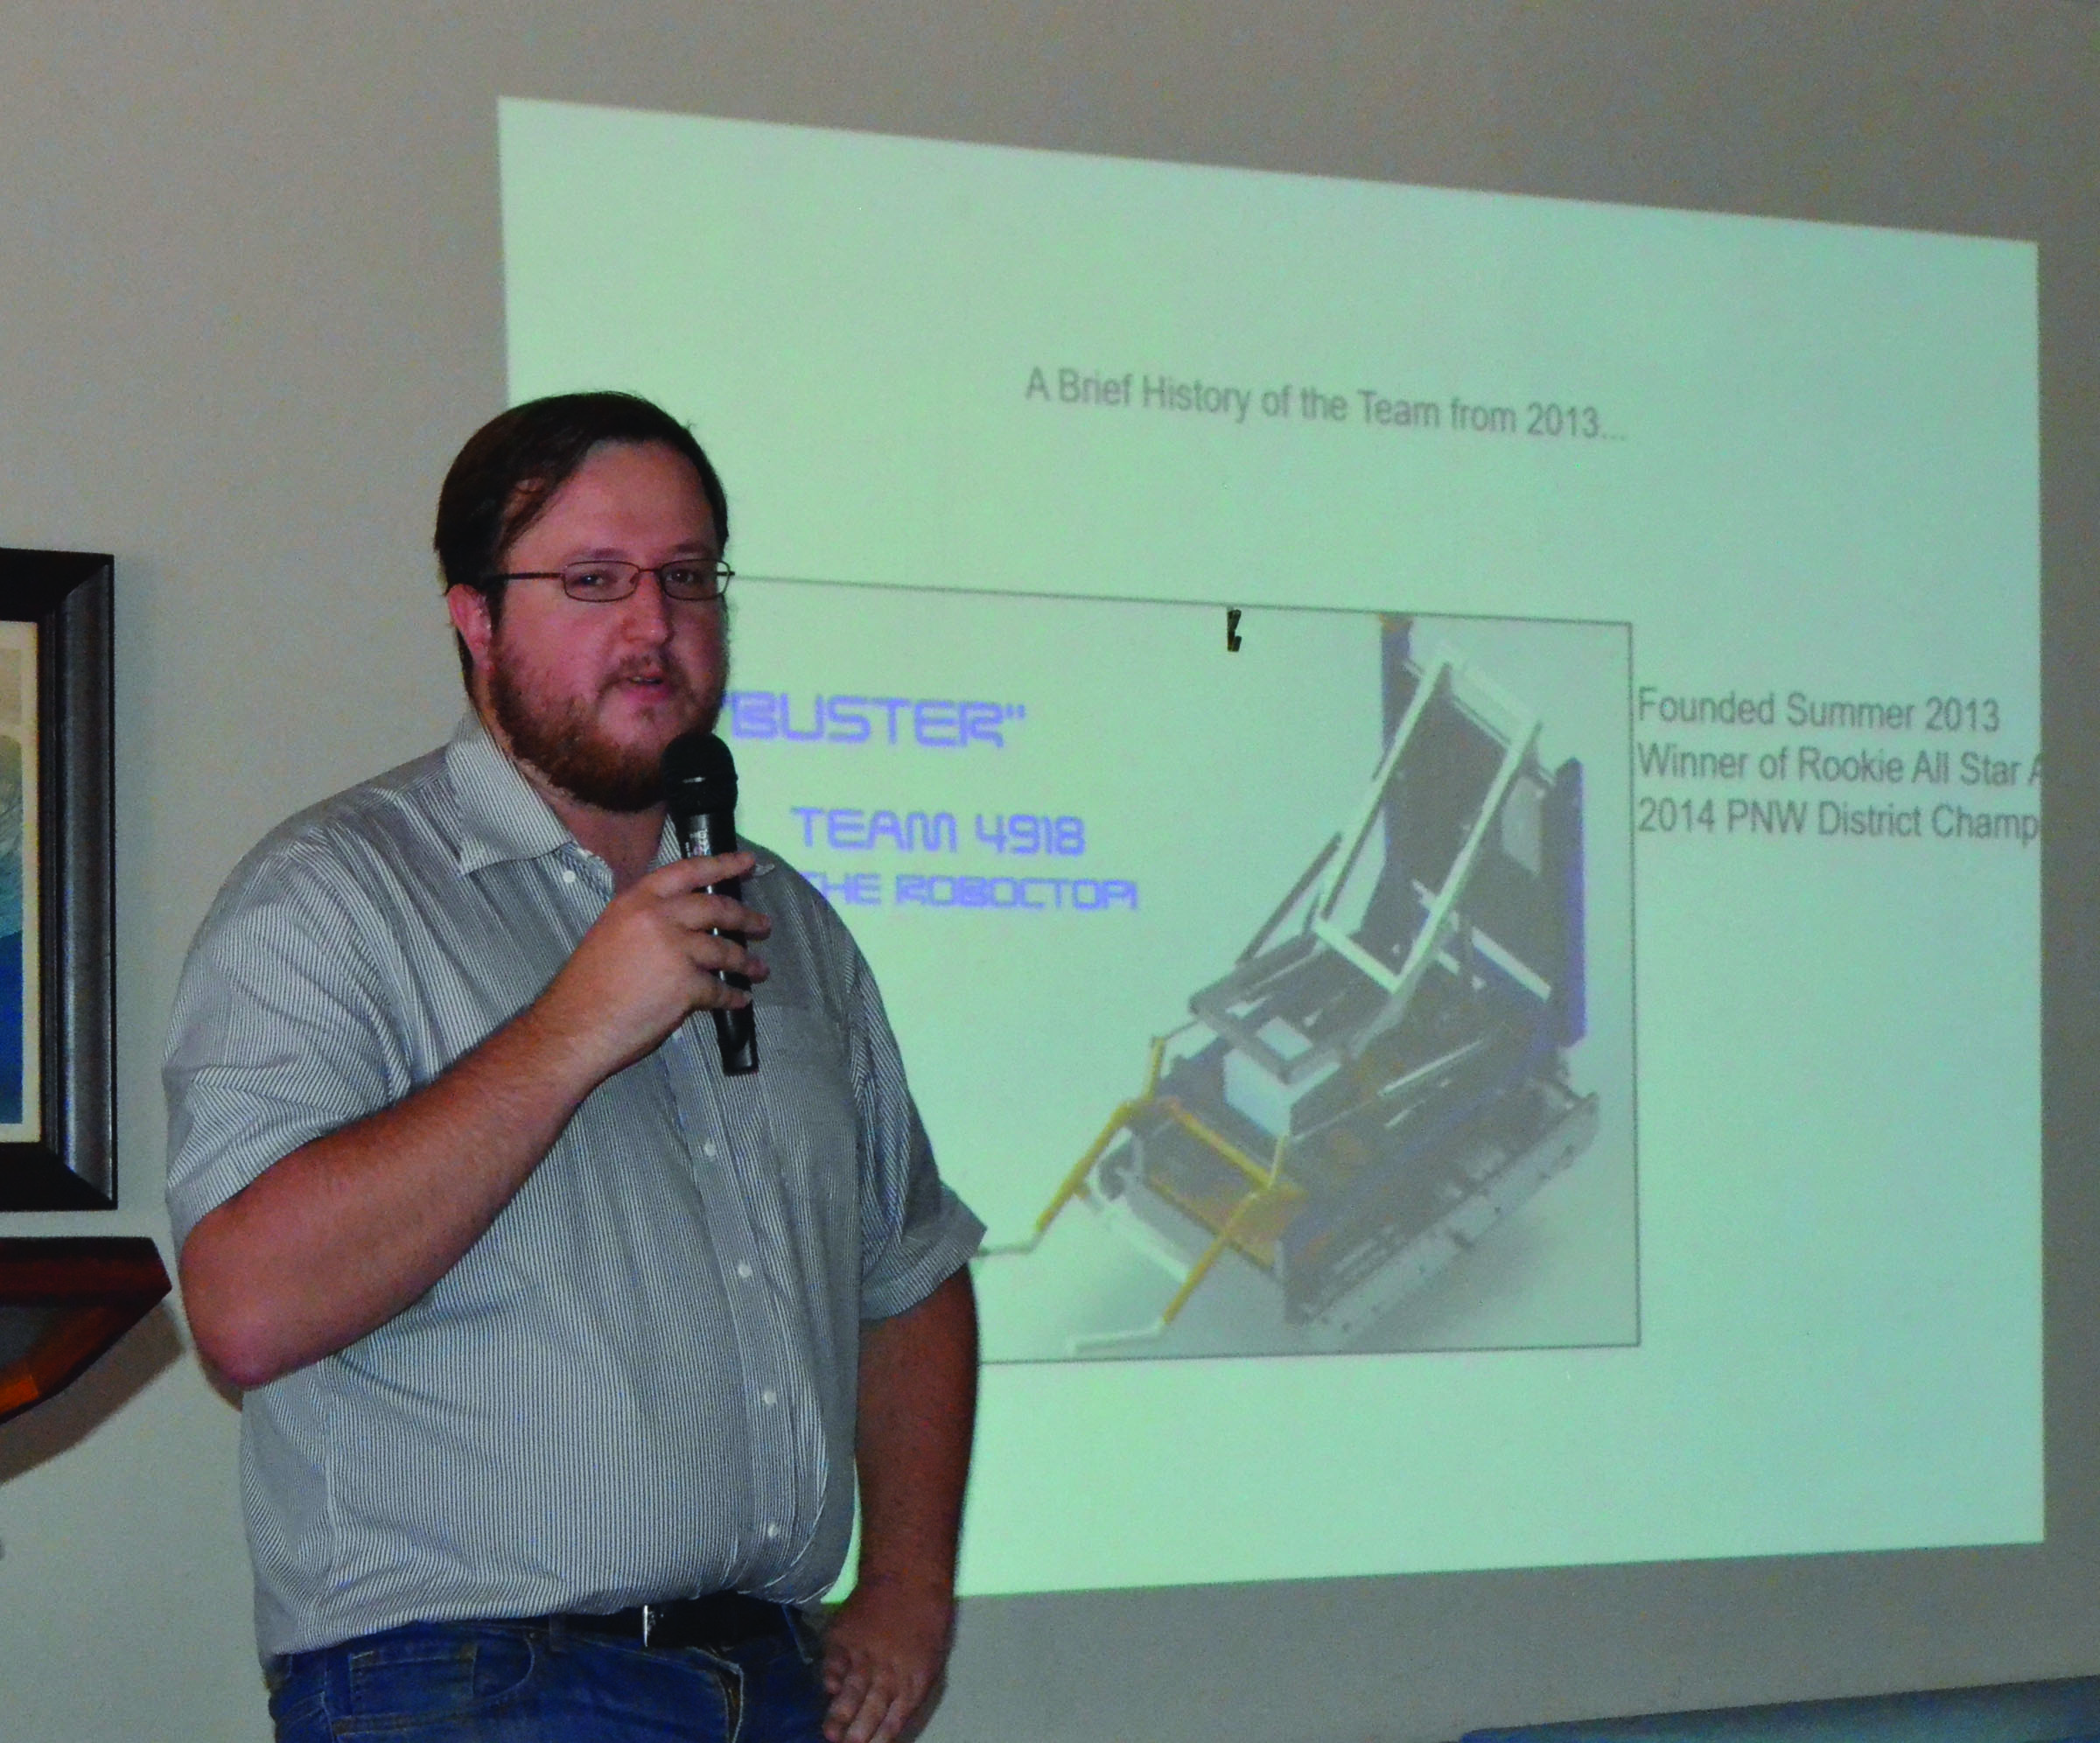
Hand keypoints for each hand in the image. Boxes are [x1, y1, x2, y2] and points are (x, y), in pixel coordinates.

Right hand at [533, 852, 770, 1082]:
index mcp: (636, 901)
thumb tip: (681, 926)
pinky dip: (733, 996)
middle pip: (716, 908)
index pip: (687, 871)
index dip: (722, 864)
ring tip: (758, 969)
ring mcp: (675, 950)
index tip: (747, 863)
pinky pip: (719, 989)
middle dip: (745, 917)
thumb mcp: (612, 934)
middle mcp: (658, 918)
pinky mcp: (687, 985)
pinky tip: (740, 999)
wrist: (574, 1027)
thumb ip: (646, 922)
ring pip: (725, 950)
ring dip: (746, 961)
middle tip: (762, 925)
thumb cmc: (587, 986)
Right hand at [820, 1577, 954, 1742]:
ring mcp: (863, 1655)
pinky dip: (830, 1678)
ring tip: (830, 1734)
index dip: (880, 1737)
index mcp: (913, 1682)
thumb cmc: (926, 1618)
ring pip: (849, 1692)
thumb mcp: (930, 1659)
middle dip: (857, 1733)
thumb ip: (909, 1688)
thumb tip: (889, 1713)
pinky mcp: (844, 1637)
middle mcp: (887, 1673)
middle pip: (869, 1710)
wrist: (908, 1576)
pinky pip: (833, 1664)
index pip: (893, 1719)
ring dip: (839, 1714)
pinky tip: (828, 1690)